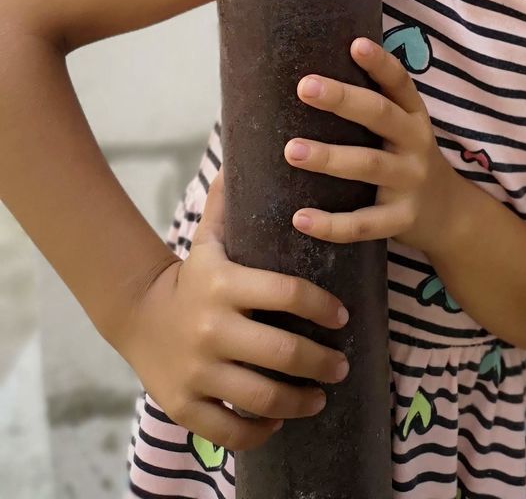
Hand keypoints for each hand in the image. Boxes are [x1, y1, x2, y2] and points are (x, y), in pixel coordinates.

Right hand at [114, 165, 350, 452]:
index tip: (342, 317)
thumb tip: (253, 141)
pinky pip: (232, 429)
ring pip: (263, 397)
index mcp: (224, 284)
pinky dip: (262, 429)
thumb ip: (233, 201)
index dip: (321, 307)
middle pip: (283, 353)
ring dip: (301, 399)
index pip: (287, 296)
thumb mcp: (210, 237)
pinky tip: (281, 419)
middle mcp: (212, 329)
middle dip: (322, 362)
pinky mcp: (185, 406)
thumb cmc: (193, 274)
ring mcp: (198, 372)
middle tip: (343, 363)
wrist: (137, 315)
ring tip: (321, 393)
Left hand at [285, 36, 463, 257]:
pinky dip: (331, 224)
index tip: (355, 44)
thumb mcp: (403, 129)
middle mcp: (415, 143)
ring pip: (369, 165)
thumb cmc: (407, 160)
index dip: (380, 63)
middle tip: (305, 87)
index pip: (399, 83)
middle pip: (381, 116)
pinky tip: (300, 218)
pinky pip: (364, 224)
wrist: (449, 215)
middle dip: (343, 100)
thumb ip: (372, 108)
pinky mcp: (401, 220)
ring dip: (330, 158)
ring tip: (292, 150)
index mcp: (413, 116)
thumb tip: (311, 79)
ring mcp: (410, 182)